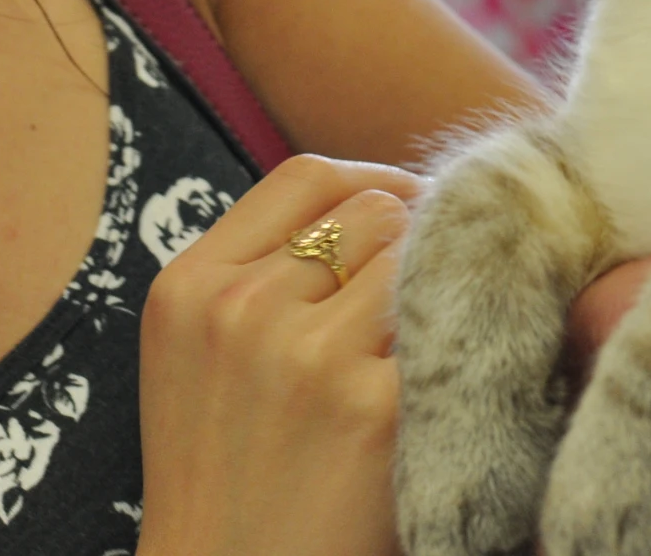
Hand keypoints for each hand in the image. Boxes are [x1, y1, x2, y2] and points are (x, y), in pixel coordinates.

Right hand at [136, 154, 420, 555]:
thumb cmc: (222, 473)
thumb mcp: (196, 354)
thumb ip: (255, 275)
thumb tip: (371, 204)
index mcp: (188, 285)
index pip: (303, 177)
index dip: (370, 182)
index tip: (402, 209)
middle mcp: (240, 308)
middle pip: (371, 212)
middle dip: (411, 242)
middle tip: (431, 288)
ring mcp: (306, 356)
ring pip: (416, 263)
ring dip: (438, 295)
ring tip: (436, 341)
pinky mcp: (371, 410)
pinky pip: (444, 335)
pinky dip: (462, 352)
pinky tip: (453, 384)